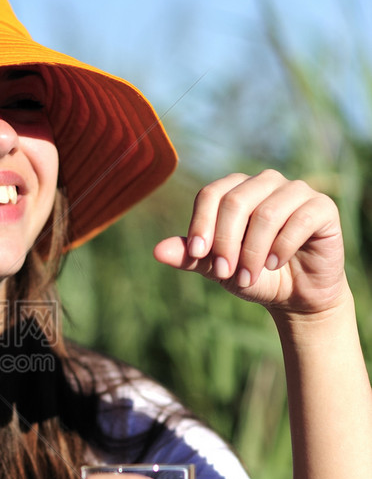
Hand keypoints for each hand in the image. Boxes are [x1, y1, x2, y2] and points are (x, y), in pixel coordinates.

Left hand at [153, 170, 346, 315]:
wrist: (295, 296)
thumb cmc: (253, 275)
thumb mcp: (217, 269)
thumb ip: (190, 257)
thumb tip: (157, 251)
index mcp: (236, 190)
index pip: (211, 194)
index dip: (202, 224)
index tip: (199, 256)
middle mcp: (265, 183)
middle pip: (235, 201)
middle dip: (226, 242)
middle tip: (225, 274)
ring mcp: (296, 191)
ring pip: (266, 212)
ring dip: (253, 251)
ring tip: (250, 277)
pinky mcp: (322, 207)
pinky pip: (300, 219)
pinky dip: (283, 246)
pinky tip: (275, 264)